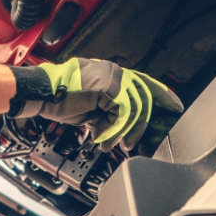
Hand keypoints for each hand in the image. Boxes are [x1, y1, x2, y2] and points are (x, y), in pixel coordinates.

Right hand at [9, 58, 183, 148]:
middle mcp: (115, 72)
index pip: (143, 82)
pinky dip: (116, 129)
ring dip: (126, 131)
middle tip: (133, 142)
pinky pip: (123, 112)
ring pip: (136, 107)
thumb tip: (121, 130)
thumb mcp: (89, 108)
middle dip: (143, 123)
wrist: (41, 95)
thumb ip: (107, 112)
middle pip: (144, 96)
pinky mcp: (108, 87)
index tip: (175, 105)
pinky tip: (104, 137)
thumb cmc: (58, 100)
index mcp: (111, 74)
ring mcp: (112, 77)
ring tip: (114, 143)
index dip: (162, 93)